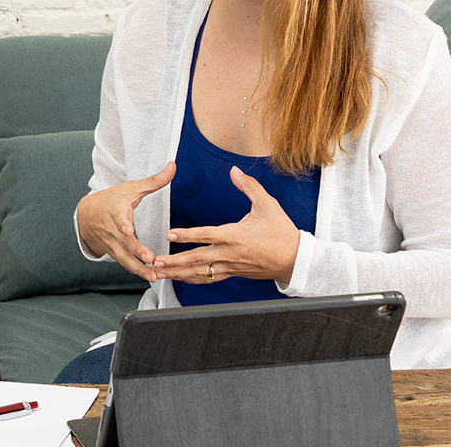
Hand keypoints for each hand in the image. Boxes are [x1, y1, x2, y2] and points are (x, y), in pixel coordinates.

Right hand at [76, 162, 175, 282]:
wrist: (86, 214)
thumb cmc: (113, 199)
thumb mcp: (132, 188)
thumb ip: (154, 180)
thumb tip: (173, 165)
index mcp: (116, 210)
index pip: (118, 217)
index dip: (122, 224)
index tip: (127, 230)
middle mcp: (111, 229)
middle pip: (124, 242)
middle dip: (137, 251)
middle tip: (150, 259)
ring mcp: (111, 243)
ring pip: (124, 258)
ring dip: (138, 268)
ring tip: (153, 276)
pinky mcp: (113, 252)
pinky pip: (124, 263)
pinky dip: (136, 271)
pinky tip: (150, 277)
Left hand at [153, 166, 298, 283]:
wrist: (295, 260)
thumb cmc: (282, 233)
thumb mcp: (268, 204)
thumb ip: (249, 186)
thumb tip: (235, 171)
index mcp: (235, 235)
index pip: (206, 235)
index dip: (187, 234)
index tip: (170, 234)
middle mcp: (229, 253)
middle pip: (197, 258)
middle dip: (174, 261)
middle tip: (155, 262)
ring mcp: (230, 266)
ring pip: (199, 272)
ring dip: (178, 273)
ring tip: (159, 273)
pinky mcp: (233, 273)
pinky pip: (209, 278)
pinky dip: (192, 278)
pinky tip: (180, 278)